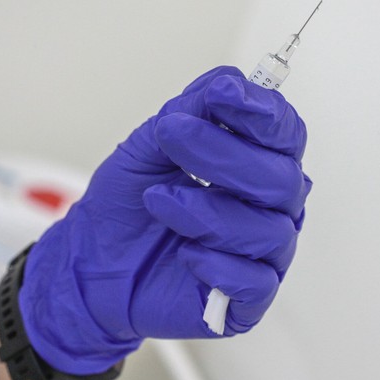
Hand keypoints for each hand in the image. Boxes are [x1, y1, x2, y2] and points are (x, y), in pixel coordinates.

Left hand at [18, 66, 311, 374]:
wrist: (94, 261)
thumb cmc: (127, 204)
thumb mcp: (149, 146)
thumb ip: (190, 111)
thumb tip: (228, 81)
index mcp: (254, 165)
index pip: (285, 134)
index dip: (262, 112)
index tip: (224, 96)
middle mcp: (267, 208)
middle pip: (283, 179)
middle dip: (225, 154)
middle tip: (174, 137)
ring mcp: (260, 255)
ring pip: (269, 230)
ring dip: (207, 211)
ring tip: (160, 201)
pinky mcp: (245, 299)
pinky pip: (255, 283)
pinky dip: (218, 264)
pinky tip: (185, 253)